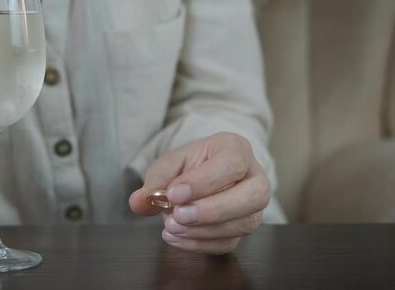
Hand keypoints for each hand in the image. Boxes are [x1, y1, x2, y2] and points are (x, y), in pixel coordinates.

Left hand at [129, 132, 270, 254]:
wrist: (198, 176)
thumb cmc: (188, 166)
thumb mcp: (168, 165)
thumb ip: (155, 181)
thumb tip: (139, 202)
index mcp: (236, 149)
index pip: (232, 163)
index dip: (204, 181)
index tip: (174, 194)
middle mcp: (255, 176)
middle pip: (254, 195)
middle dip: (213, 210)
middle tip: (178, 215)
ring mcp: (254, 206)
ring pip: (244, 223)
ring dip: (204, 231)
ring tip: (171, 227)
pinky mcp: (244, 228)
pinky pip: (230, 242)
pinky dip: (200, 244)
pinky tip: (177, 237)